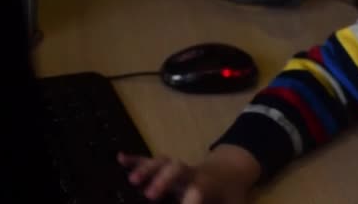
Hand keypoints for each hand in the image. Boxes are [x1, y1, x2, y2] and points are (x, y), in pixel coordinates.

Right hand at [118, 145, 260, 203]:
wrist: (230, 169)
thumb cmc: (230, 193)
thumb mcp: (236, 203)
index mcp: (208, 184)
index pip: (199, 188)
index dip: (192, 198)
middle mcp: (191, 174)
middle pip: (177, 169)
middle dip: (163, 179)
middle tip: (149, 196)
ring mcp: (178, 169)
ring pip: (163, 162)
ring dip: (147, 168)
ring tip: (132, 180)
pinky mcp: (168, 169)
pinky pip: (151, 161)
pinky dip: (136, 160)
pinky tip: (121, 158)